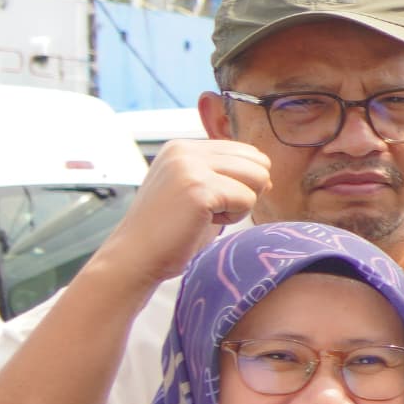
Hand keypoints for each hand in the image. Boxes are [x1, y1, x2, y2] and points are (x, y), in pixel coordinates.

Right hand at [88, 136, 271, 291]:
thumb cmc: (169, 231)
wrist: (135, 257)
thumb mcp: (195, 190)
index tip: (211, 201)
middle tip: (211, 210)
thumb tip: (268, 176)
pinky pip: (248, 200)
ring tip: (206, 216)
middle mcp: (184, 150)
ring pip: (258, 178)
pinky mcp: (199, 188)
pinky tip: (203, 223)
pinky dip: (233, 218)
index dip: (242, 182)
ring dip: (240, 205)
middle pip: (258, 162)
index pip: (245, 152)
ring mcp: (190, 167)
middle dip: (246, 191)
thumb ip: (225, 176)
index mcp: (182, 147)